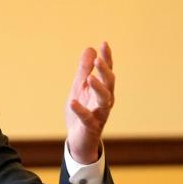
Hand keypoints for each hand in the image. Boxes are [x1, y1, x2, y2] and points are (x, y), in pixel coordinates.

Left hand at [65, 42, 114, 164]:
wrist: (78, 140)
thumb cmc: (81, 113)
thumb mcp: (80, 88)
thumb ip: (84, 70)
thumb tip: (90, 49)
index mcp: (102, 91)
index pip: (107, 72)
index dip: (107, 58)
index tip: (104, 44)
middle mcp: (104, 102)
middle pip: (110, 84)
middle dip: (105, 72)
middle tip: (99, 60)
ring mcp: (99, 115)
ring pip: (105, 100)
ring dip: (98, 88)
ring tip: (90, 78)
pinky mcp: (90, 127)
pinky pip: (87, 118)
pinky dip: (80, 110)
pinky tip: (73, 102)